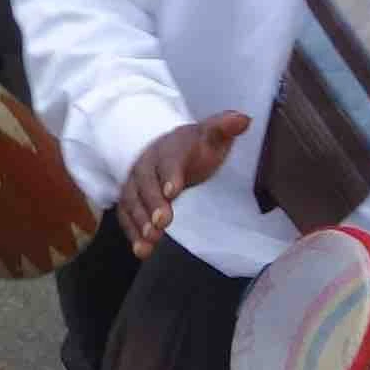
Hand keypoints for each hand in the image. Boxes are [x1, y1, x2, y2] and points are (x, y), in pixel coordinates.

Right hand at [118, 112, 250, 253]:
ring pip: (132, 202)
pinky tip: (141, 250)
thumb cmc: (195, 147)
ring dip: (140, 222)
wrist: (169, 149)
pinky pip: (126, 217)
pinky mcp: (131, 202)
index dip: (170, 175)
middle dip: (152, 204)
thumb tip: (243, 119)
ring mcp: (135, 184)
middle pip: (146, 184)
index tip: (174, 191)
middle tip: (161, 223)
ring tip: (150, 241)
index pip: (168, 160)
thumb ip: (224, 128)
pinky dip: (132, 233)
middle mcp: (146, 165)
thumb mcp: (211, 136)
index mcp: (168, 148)